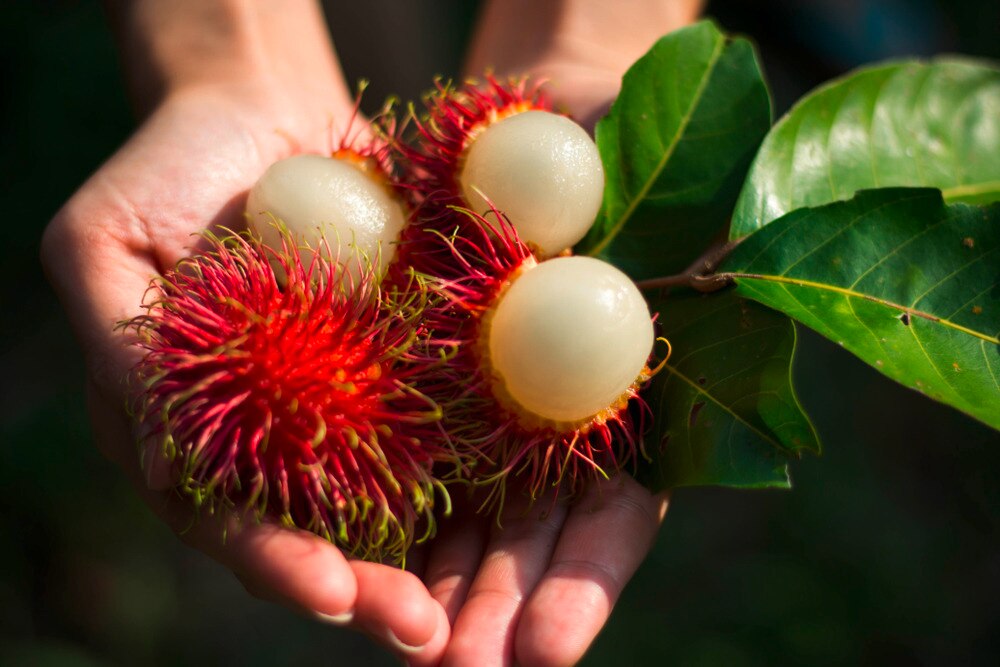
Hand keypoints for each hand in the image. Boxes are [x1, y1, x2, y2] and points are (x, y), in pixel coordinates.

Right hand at [41, 3, 449, 662]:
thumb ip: (125, 349)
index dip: (274, 560)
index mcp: (190, 433)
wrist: (258, 110)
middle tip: (422, 634)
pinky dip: (471, 470)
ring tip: (474, 608)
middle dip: (366, 587)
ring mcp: (338, 406)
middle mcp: (269, 437)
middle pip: (316, 532)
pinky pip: (436, 425)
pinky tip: (519, 510)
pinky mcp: (397, 368)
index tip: (330, 590)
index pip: (228, 519)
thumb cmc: (163, 171)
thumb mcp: (104, 246)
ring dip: (428, 557)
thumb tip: (160, 456)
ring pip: (384, 500)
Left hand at [408, 2, 698, 663]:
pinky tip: (358, 578)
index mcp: (630, 404)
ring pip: (471, 529)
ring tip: (416, 655)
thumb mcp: (633, 181)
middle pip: (537, 544)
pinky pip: (407, 472)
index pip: (616, 517)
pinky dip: (388, 529)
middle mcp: (564, 431)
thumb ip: (672, 240)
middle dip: (505, 611)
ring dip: (443, 596)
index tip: (549, 649)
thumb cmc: (590, 144)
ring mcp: (495, 423)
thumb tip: (715, 263)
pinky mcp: (428, 402)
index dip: (586, 582)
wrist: (515, 129)